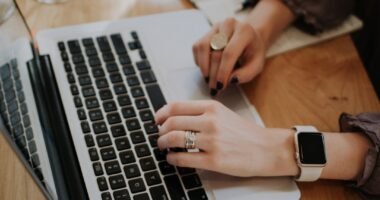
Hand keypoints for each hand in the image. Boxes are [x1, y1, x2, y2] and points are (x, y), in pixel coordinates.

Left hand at [155, 100, 297, 176]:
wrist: (268, 149)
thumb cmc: (245, 133)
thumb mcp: (224, 114)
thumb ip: (201, 113)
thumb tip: (175, 118)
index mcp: (212, 108)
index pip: (176, 106)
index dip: (161, 113)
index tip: (157, 120)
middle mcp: (211, 122)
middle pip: (171, 122)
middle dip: (160, 131)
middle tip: (160, 136)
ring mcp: (212, 141)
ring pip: (174, 139)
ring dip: (163, 144)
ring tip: (164, 147)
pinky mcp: (214, 161)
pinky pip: (183, 159)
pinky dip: (172, 159)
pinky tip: (172, 159)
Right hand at [192, 18, 265, 95]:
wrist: (249, 38)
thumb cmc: (253, 53)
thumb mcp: (257, 65)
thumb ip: (246, 74)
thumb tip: (231, 80)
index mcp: (244, 31)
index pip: (229, 52)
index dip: (223, 71)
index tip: (220, 85)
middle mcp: (228, 25)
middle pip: (215, 52)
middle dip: (213, 74)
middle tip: (214, 88)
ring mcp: (215, 27)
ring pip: (202, 48)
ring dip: (204, 67)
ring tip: (209, 80)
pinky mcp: (206, 32)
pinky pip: (197, 47)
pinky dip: (200, 61)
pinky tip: (208, 69)